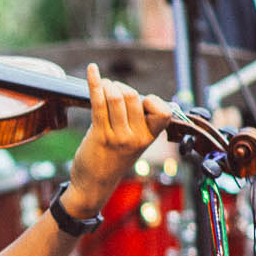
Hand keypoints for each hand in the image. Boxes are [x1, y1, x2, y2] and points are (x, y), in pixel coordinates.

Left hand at [65, 65, 174, 214]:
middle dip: (121, 87)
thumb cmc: (112, 159)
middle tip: (112, 91)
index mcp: (150, 138)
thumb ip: (138, 121)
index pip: (163, 111)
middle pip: (134, 96)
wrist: (94, 185)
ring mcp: (118, 137)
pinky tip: (92, 70)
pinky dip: (94, 82)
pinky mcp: (99, 135)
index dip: (151, 100)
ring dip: (108, 85)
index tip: (139, 102)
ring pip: (116, 97)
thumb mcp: (134, 143)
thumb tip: (131, 93)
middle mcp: (137, 138)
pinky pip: (98, 102)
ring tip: (104, 86)